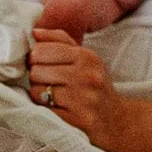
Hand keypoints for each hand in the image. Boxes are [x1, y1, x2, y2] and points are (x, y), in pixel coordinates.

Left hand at [27, 28, 128, 145]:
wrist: (117, 119)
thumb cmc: (96, 85)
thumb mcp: (85, 58)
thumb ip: (60, 40)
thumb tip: (34, 32)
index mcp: (87, 57)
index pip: (41, 50)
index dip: (35, 58)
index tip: (41, 63)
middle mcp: (87, 76)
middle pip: (36, 71)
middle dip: (36, 76)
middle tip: (46, 80)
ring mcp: (83, 99)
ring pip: (37, 91)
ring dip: (39, 93)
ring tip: (50, 93)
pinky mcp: (78, 119)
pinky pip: (45, 109)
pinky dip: (45, 107)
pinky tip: (56, 106)